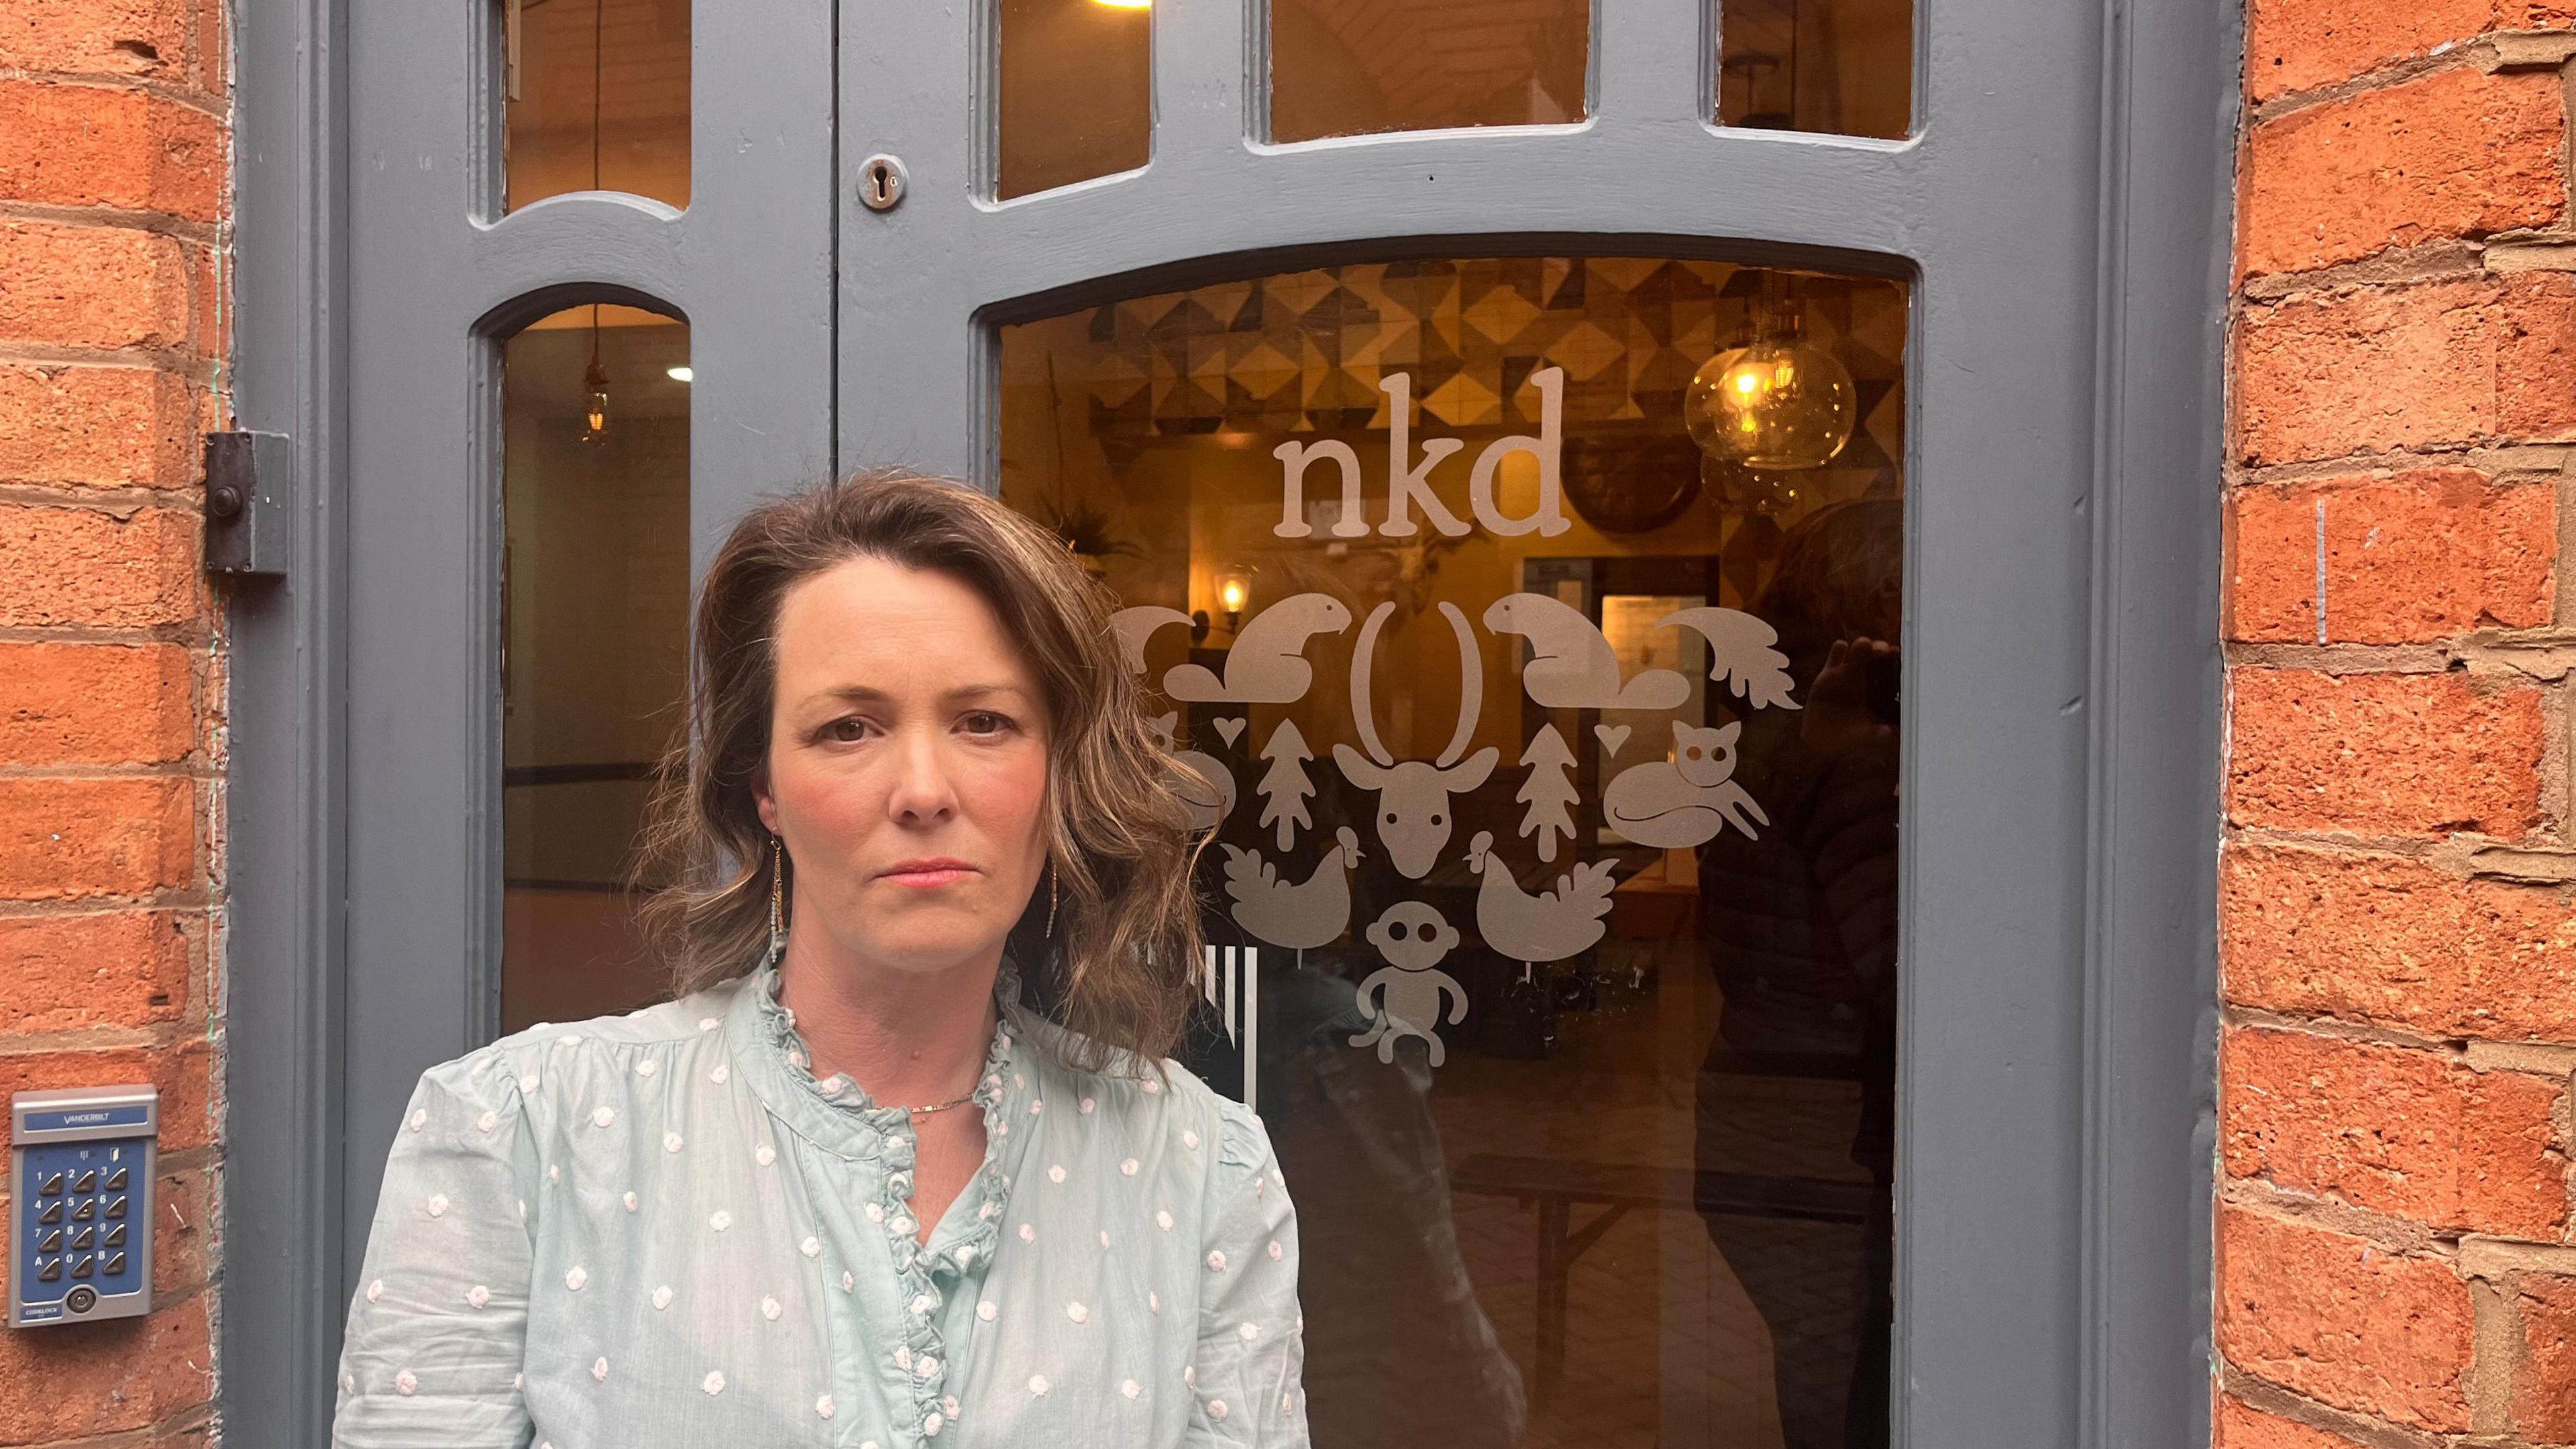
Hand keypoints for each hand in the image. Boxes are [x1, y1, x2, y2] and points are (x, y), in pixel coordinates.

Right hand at [1800, 637, 1898, 757]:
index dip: (1897, 663)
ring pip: (1857, 653)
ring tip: (1865, 644)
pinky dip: (1838, 650)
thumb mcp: (1866, 736)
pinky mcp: (1828, 674)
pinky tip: (1842, 646)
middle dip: (1882, 649)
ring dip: (1863, 645)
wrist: (1820, 738)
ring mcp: (1847, 673)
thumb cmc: (1849, 736)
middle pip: (1877, 657)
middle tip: (1885, 649)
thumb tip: (1893, 733)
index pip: (1891, 671)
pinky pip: (1834, 658)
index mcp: (1880, 690)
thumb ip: (1879, 734)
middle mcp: (1867, 677)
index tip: (1902, 658)